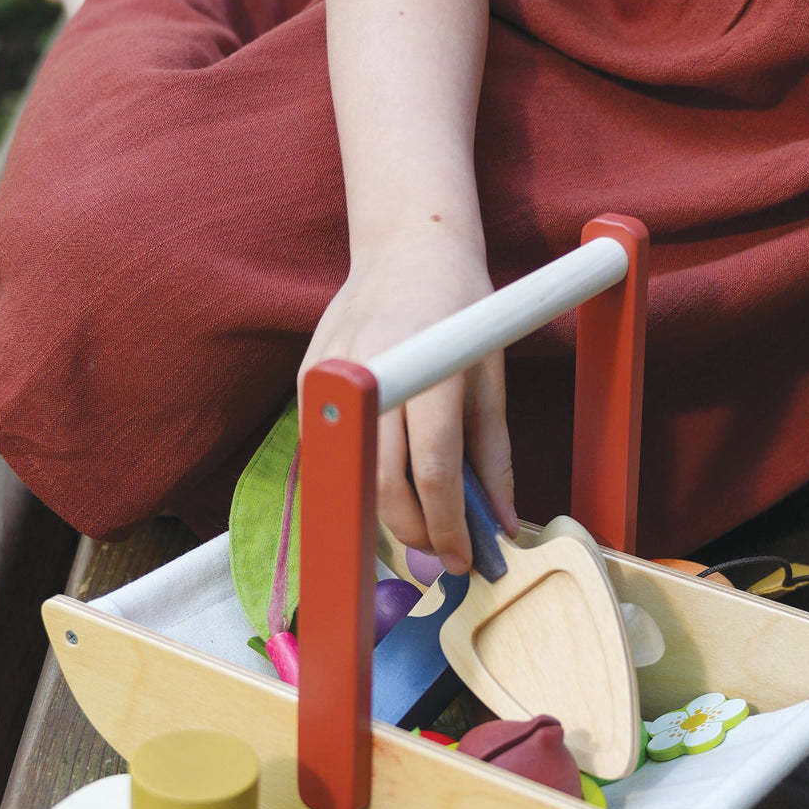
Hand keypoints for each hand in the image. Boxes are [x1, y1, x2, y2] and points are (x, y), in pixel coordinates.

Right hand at [299, 228, 517, 572]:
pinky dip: (360, 476)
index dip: (448, 527)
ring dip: (384, 514)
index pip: (432, 471)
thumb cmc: (460, 310)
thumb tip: (502, 525)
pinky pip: (331, 450)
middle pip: (383, 482)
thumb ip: (493, 458)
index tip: (463, 560)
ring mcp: (331, 375)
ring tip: (419, 526)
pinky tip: (388, 481)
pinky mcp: (307, 379)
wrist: (405, 248)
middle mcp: (374, 371)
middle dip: (414, 532)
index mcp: (429, 369)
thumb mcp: (490, 379)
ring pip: (350, 474)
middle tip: (441, 553)